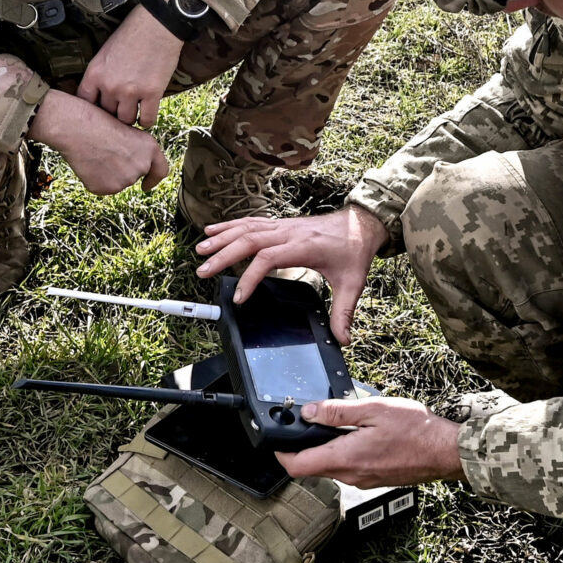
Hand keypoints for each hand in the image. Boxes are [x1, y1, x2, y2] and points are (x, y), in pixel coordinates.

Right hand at [29, 92, 170, 196]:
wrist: (75, 127)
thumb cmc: (97, 121)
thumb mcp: (125, 129)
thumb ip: (134, 150)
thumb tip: (130, 165)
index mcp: (150, 148)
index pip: (161, 171)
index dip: (153, 180)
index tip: (146, 186)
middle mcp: (142, 166)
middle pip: (133, 176)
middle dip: (121, 170)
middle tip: (105, 154)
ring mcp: (125, 180)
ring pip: (116, 182)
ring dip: (106, 173)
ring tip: (95, 154)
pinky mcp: (108, 188)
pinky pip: (101, 187)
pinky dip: (93, 179)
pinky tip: (88, 163)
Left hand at [77, 7, 185, 127]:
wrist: (157, 25)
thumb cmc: (132, 34)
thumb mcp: (105, 52)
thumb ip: (100, 75)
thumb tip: (99, 95)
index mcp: (95, 73)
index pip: (85, 102)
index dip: (93, 108)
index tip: (100, 109)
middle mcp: (110, 85)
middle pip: (107, 113)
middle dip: (114, 112)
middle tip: (121, 110)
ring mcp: (130, 91)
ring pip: (126, 119)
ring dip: (130, 117)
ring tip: (134, 112)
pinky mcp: (152, 93)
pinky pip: (146, 120)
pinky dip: (146, 121)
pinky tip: (146, 115)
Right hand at [194, 206, 387, 340]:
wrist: (361, 224)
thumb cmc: (354, 250)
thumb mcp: (353, 283)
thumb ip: (344, 312)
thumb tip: (342, 339)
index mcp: (303, 246)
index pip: (268, 258)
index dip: (250, 276)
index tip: (239, 297)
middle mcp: (289, 233)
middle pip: (249, 240)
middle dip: (223, 255)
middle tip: (203, 270)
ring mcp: (283, 227)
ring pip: (246, 229)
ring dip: (221, 238)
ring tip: (201, 250)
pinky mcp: (280, 225)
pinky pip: (250, 223)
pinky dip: (229, 226)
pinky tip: (213, 230)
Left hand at [275, 396, 462, 488]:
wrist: (446, 452)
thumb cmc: (416, 430)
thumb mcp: (373, 410)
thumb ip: (337, 412)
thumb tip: (309, 412)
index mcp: (345, 458)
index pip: (297, 466)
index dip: (281, 453)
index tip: (276, 438)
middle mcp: (351, 475)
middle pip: (311, 468)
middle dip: (302, 448)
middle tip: (305, 424)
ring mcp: (363, 480)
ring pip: (330, 468)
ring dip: (324, 450)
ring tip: (333, 426)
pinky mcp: (374, 479)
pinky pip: (348, 469)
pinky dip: (343, 454)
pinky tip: (356, 436)